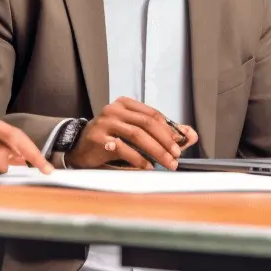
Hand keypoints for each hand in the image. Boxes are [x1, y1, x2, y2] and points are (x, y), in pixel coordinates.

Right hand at [65, 97, 197, 170]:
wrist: (79, 146)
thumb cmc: (110, 138)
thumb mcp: (134, 132)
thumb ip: (162, 133)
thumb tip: (191, 135)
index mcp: (125, 104)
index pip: (153, 114)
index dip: (169, 129)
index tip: (181, 144)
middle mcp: (114, 109)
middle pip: (147, 123)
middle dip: (165, 141)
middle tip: (176, 156)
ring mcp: (105, 122)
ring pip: (137, 135)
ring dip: (156, 151)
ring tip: (167, 163)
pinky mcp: (98, 138)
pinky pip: (122, 148)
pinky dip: (137, 159)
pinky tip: (147, 167)